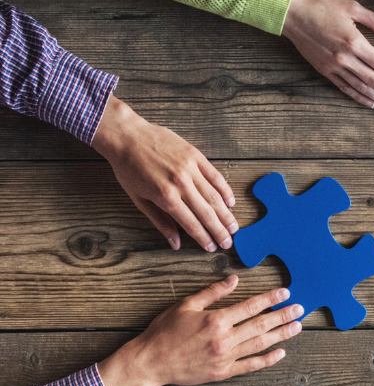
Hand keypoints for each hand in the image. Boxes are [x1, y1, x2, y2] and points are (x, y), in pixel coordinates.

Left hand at [92, 96, 236, 251]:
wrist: (127, 137)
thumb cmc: (128, 169)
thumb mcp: (139, 199)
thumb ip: (160, 221)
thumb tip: (175, 243)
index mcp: (165, 197)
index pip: (191, 223)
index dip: (203, 238)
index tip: (212, 248)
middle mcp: (181, 184)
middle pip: (207, 213)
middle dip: (219, 231)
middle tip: (228, 243)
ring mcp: (191, 168)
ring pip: (214, 196)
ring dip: (226, 214)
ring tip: (234, 227)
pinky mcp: (196, 156)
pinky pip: (215, 176)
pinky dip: (225, 190)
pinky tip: (230, 202)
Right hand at [97, 276, 300, 385]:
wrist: (151, 362)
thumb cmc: (165, 331)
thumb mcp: (186, 305)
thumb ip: (212, 292)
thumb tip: (234, 279)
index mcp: (216, 320)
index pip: (250, 306)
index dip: (270, 298)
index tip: (285, 293)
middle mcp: (224, 339)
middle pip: (261, 325)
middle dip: (283, 315)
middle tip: (300, 309)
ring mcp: (225, 357)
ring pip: (260, 345)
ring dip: (281, 335)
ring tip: (297, 327)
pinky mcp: (223, 372)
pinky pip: (250, 366)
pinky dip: (267, 360)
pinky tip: (281, 353)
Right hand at [283, 0, 373, 112]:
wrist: (291, 15)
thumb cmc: (321, 7)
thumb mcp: (351, 7)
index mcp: (355, 42)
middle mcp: (346, 58)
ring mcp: (334, 66)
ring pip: (361, 87)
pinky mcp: (325, 70)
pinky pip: (344, 87)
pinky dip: (358, 97)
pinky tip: (370, 103)